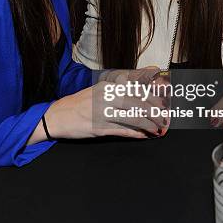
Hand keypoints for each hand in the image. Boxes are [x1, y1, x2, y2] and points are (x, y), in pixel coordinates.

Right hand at [40, 67, 170, 140]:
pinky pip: (122, 131)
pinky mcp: (98, 128)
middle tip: (165, 119)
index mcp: (108, 86)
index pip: (137, 89)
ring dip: (148, 124)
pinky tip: (144, 136)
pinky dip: (135, 134)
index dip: (154, 96)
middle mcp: (106, 97)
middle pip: (138, 103)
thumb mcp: (100, 90)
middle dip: (155, 112)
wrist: (57, 116)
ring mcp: (102, 113)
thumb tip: (143, 90)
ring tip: (158, 129)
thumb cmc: (81, 103)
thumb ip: (120, 90)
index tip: (165, 102)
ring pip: (132, 118)